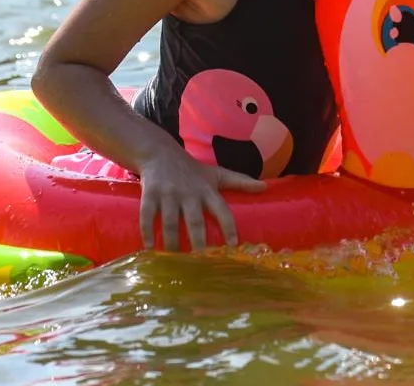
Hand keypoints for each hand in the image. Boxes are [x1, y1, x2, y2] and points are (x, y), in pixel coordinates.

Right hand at [136, 148, 266, 251]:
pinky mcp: (150, 194)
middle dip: (198, 240)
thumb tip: (265, 186)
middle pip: (194, 220)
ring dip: (171, 242)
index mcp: (207, 189)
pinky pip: (147, 214)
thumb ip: (239, 181)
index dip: (228, 226)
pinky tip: (150, 247)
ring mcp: (168, 194)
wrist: (160, 152)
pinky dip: (147, 231)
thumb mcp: (216, 173)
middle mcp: (188, 192)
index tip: (233, 245)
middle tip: (200, 261)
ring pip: (169, 221)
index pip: (221, 209)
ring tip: (174, 260)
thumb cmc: (192, 169)